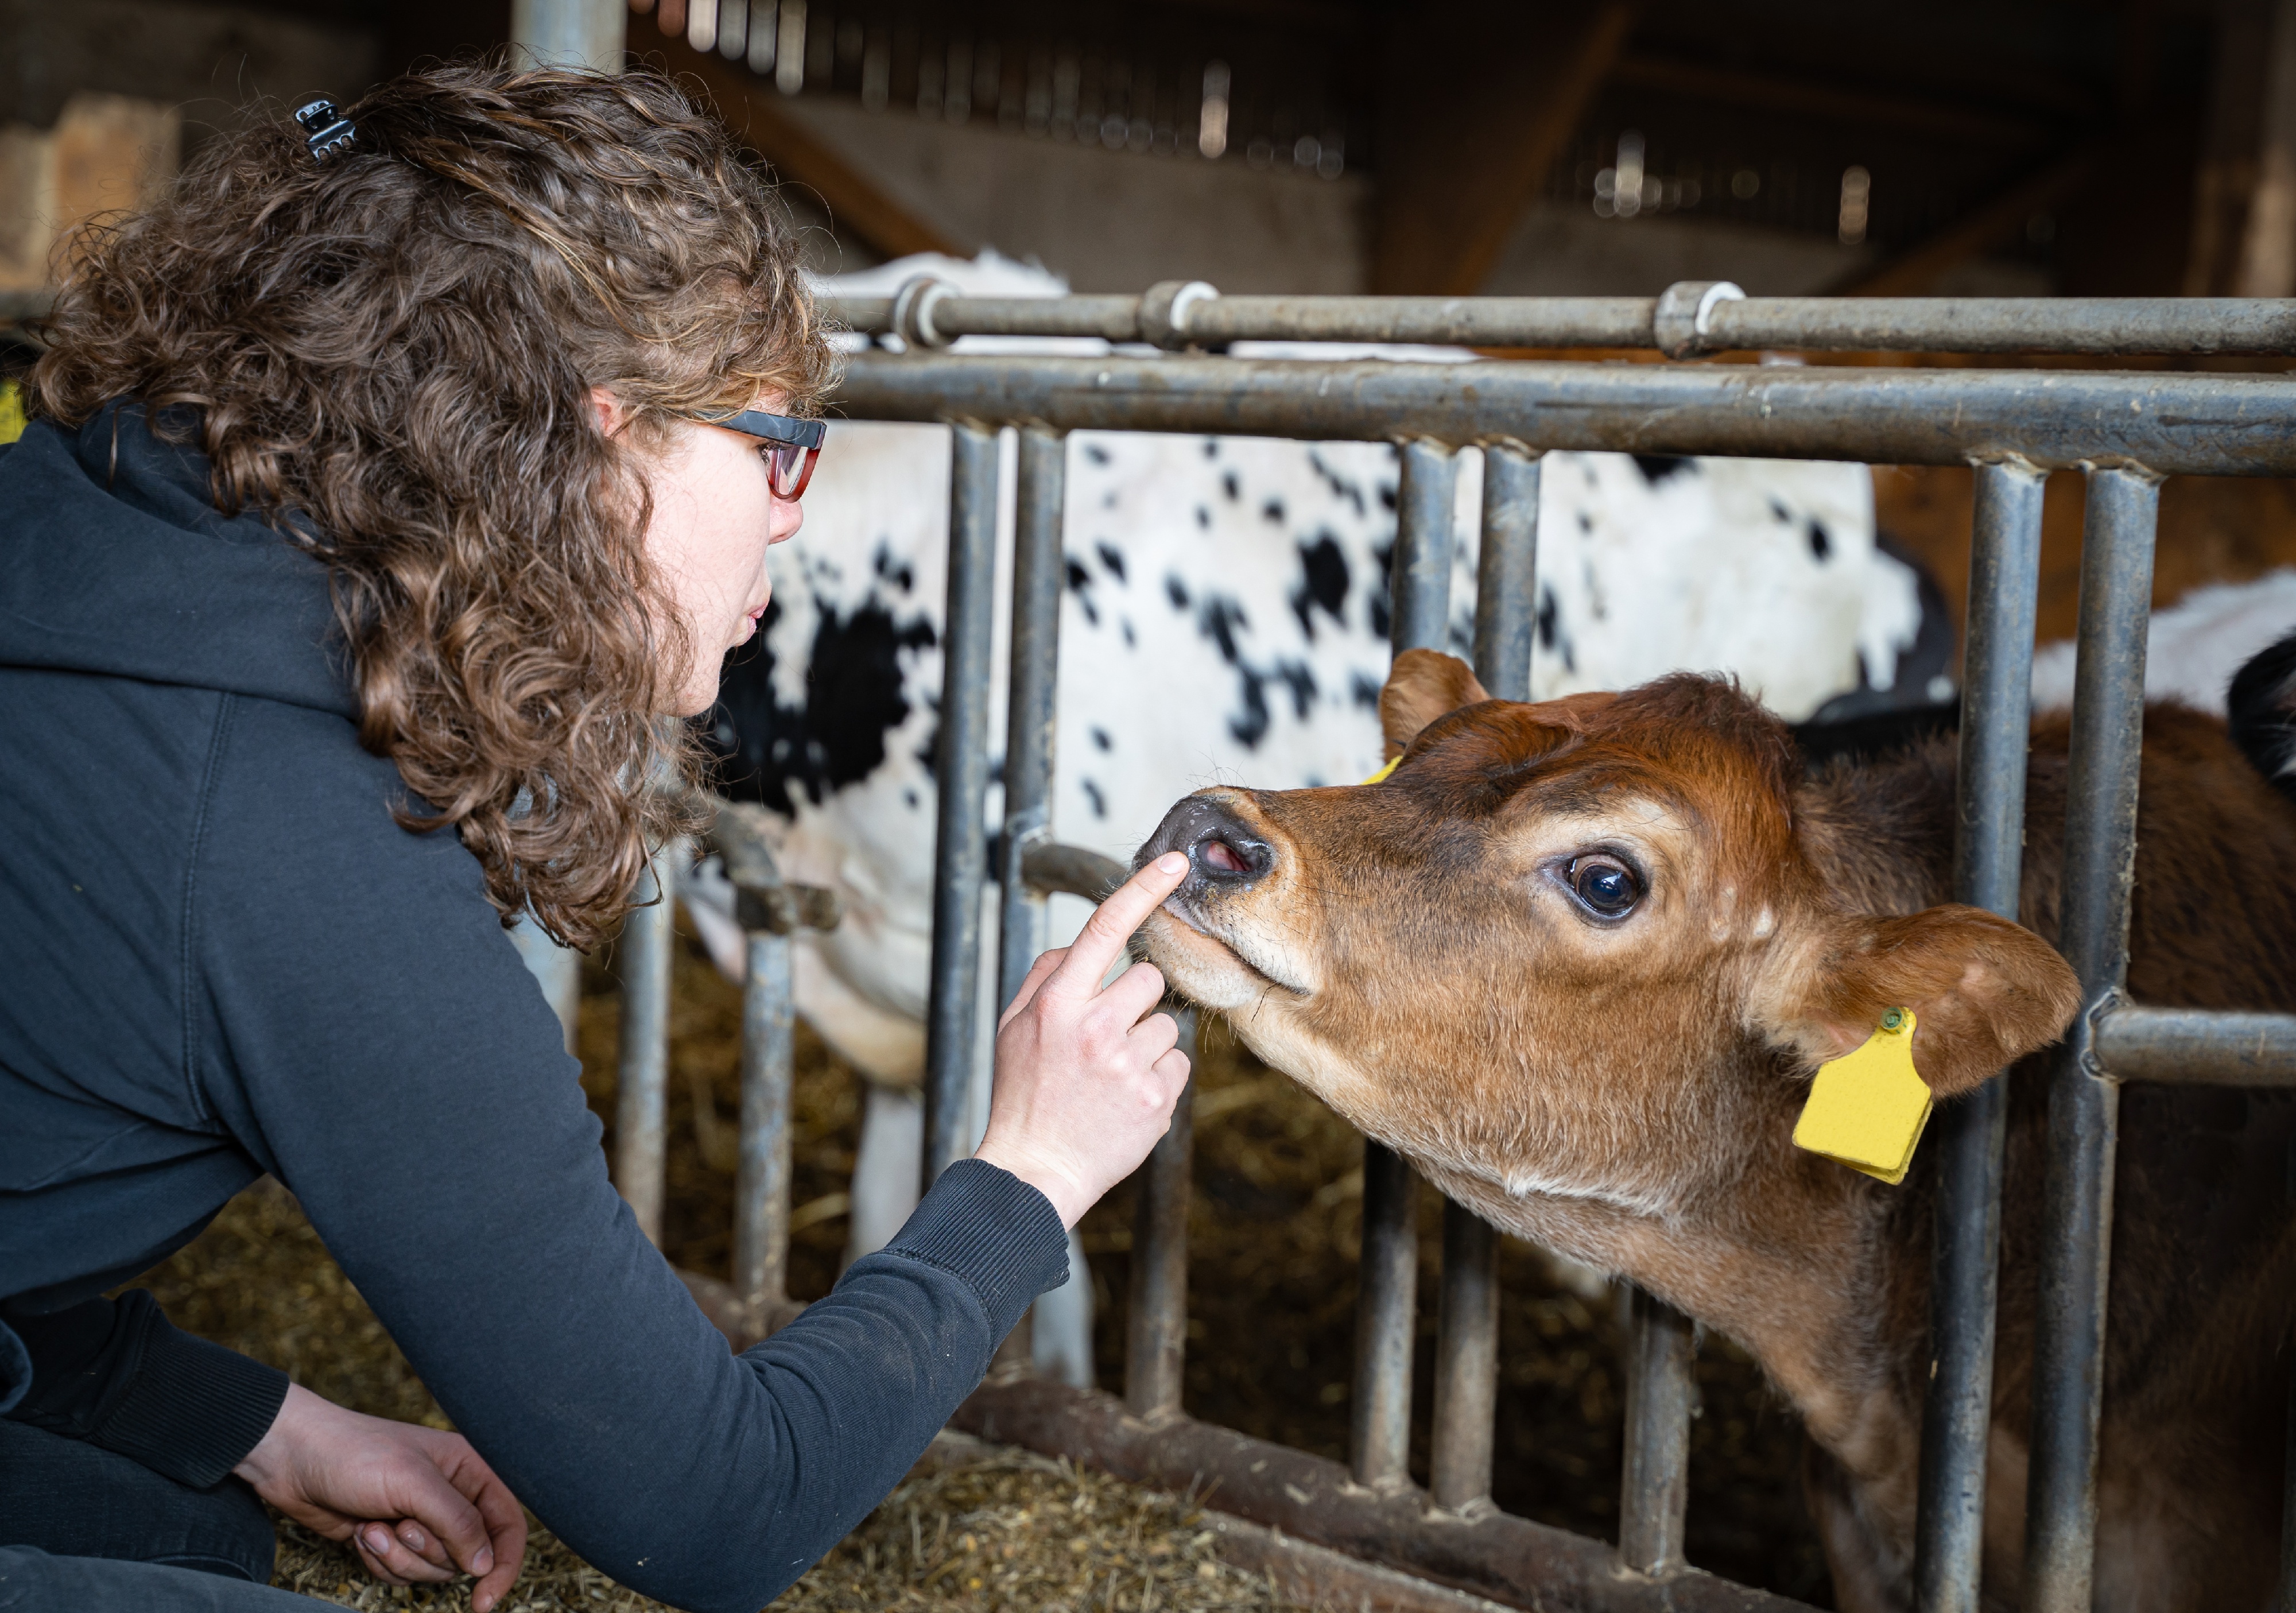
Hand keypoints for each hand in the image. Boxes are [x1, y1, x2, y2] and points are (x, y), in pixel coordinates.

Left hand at [234, 1383, 526, 1611]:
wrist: (292, 1460)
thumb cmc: (355, 1454)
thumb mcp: (413, 1483)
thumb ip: (458, 1522)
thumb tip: (485, 1565)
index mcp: (470, 1470)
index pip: (508, 1525)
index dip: (504, 1564)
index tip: (484, 1600)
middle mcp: (452, 1497)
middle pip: (466, 1557)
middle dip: (426, 1552)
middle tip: (398, 1526)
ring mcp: (420, 1521)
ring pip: (432, 1570)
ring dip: (397, 1557)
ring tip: (371, 1526)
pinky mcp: (391, 1541)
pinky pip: (401, 1574)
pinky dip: (379, 1561)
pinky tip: (360, 1532)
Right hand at [975, 851, 1193, 1226]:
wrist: (1035, 1171)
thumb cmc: (1023, 1094)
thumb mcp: (1013, 1027)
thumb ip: (1045, 976)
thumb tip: (1081, 944)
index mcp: (1058, 1003)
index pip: (1105, 927)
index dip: (1143, 889)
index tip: (1176, 863)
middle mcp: (1095, 1027)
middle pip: (1147, 979)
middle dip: (1133, 1001)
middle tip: (1103, 1040)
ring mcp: (1129, 1064)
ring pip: (1166, 1023)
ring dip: (1146, 1043)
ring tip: (1111, 1077)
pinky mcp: (1157, 1098)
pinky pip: (1178, 1062)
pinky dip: (1158, 1076)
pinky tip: (1127, 1097)